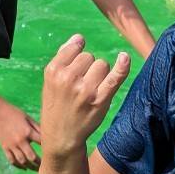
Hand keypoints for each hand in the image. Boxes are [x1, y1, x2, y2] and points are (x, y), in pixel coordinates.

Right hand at [0, 97, 41, 169]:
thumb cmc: (14, 113)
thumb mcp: (28, 118)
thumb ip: (37, 127)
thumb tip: (48, 134)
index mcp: (28, 132)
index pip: (41, 143)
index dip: (48, 148)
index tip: (53, 152)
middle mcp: (20, 140)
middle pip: (32, 156)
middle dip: (39, 162)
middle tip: (45, 165)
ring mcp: (11, 145)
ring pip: (22, 161)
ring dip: (30, 166)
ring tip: (36, 169)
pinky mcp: (5, 147)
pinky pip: (11, 160)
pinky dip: (18, 165)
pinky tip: (24, 167)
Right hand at [41, 35, 130, 158]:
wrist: (61, 136)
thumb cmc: (57, 105)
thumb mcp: (50, 81)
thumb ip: (62, 57)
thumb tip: (79, 38)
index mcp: (53, 70)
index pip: (75, 47)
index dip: (78, 55)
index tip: (76, 66)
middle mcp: (68, 78)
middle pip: (90, 57)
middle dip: (88, 68)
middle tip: (79, 86)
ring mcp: (86, 89)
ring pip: (102, 65)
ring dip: (100, 74)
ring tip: (89, 90)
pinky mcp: (100, 100)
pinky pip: (115, 77)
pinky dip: (122, 66)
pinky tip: (125, 58)